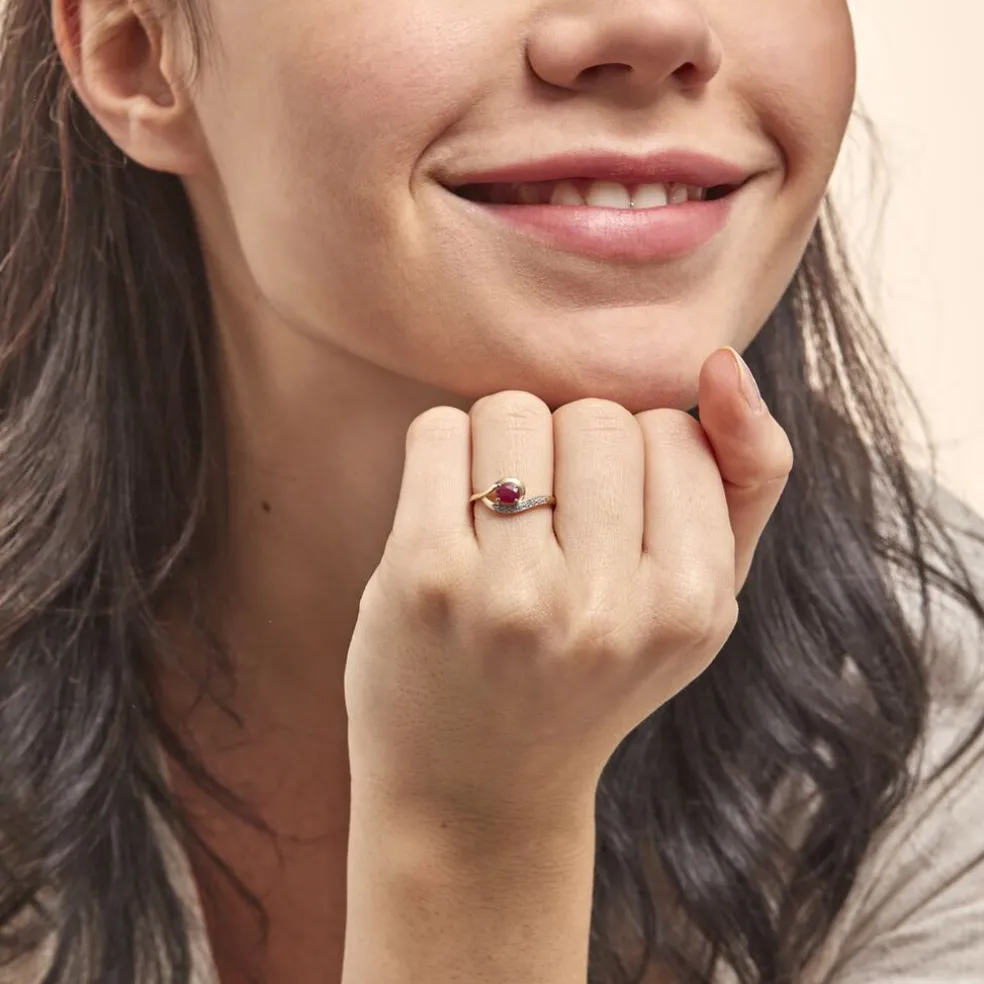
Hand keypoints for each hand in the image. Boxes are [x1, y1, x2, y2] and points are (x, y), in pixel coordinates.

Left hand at [344, 347, 793, 830]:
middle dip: (569, 448)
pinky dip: (443, 453)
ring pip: (515, 409)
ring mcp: (510, 595)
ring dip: (503, 443)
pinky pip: (440, 430)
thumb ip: (745, 478)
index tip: (608, 524)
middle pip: (595, 415)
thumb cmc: (592, 676)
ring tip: (500, 519)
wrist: (475, 787)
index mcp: (691, 606)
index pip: (672, 430)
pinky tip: (448, 518)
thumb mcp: (697, 598)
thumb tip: (722, 360)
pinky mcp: (423, 578)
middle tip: (549, 523)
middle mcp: (606, 608)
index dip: (635, 463)